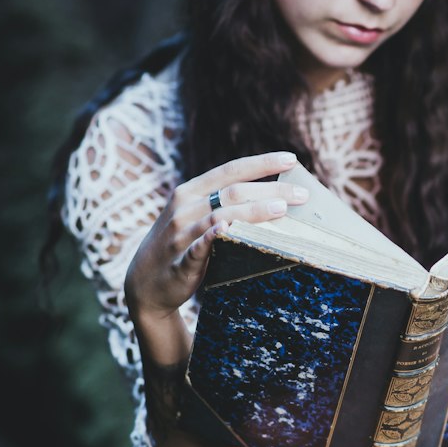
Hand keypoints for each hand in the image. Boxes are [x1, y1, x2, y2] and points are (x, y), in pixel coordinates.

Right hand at [125, 151, 306, 323]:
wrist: (144, 285)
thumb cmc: (179, 246)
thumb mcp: (193, 217)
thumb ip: (222, 204)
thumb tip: (272, 197)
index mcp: (190, 191)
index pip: (231, 170)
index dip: (262, 163)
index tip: (292, 160)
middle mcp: (184, 208)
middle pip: (233, 192)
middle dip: (271, 191)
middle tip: (303, 194)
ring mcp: (180, 234)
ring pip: (221, 215)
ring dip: (253, 211)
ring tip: (283, 210)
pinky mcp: (181, 262)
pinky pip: (199, 247)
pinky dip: (213, 236)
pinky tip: (230, 229)